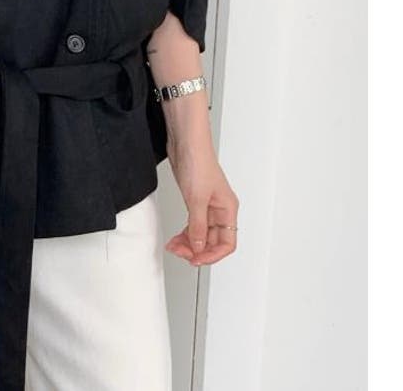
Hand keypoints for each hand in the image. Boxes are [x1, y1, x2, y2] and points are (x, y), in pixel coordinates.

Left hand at [164, 137, 238, 265]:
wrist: (185, 142)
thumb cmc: (198, 162)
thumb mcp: (196, 199)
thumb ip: (197, 226)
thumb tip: (198, 247)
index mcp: (228, 209)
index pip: (227, 243)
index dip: (212, 255)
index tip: (195, 259)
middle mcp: (220, 210)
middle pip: (213, 241)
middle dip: (197, 250)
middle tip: (180, 253)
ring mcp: (207, 205)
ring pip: (201, 234)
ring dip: (189, 243)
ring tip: (174, 247)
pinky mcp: (195, 200)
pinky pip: (193, 224)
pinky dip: (185, 233)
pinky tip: (176, 238)